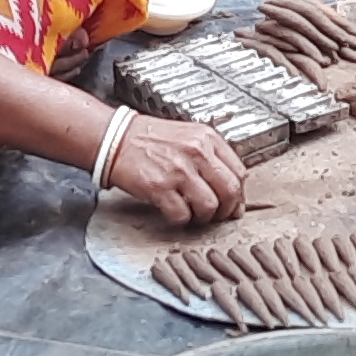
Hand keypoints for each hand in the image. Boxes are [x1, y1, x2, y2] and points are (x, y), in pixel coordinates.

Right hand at [97, 115, 246, 226]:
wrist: (116, 139)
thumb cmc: (150, 139)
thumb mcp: (188, 136)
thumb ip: (211, 157)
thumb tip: (230, 189)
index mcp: (207, 138)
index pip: (239, 172)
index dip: (238, 194)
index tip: (233, 204)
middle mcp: (196, 152)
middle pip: (230, 191)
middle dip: (227, 210)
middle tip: (218, 215)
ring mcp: (178, 170)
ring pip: (210, 206)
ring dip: (204, 217)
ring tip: (195, 214)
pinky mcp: (159, 187)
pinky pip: (182, 214)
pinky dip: (181, 220)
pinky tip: (175, 213)